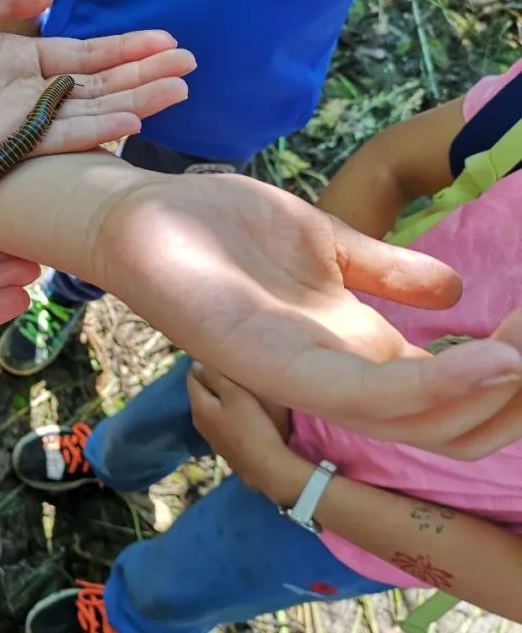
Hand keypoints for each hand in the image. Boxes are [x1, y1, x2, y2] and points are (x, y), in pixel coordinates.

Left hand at [0, 0, 193, 166]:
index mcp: (18, 57)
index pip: (84, 56)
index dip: (125, 50)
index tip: (166, 42)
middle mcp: (26, 92)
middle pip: (98, 86)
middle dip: (144, 76)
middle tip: (189, 68)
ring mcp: (18, 120)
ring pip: (88, 112)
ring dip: (134, 101)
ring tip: (178, 90)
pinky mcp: (3, 144)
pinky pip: (58, 137)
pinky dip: (95, 129)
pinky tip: (131, 119)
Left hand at [97, 173, 521, 457]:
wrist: (146, 212)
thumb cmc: (224, 226)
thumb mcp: (325, 243)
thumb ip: (386, 270)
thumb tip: (456, 293)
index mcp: (350, 343)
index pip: (445, 387)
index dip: (504, 375)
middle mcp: (333, 369)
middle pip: (442, 419)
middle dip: (510, 398)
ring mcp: (301, 372)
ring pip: (414, 419)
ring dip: (483, 398)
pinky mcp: (269, 364)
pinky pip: (362, 394)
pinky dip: (430, 388)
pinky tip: (487, 363)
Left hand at [187, 363, 307, 501]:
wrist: (265, 465)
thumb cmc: (251, 425)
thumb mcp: (235, 395)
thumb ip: (215, 377)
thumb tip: (196, 363)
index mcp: (198, 406)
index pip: (191, 377)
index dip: (203, 365)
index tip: (221, 359)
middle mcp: (197, 420)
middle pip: (200, 392)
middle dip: (211, 380)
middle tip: (232, 371)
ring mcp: (209, 434)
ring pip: (210, 406)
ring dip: (219, 396)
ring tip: (237, 388)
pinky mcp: (221, 443)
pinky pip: (218, 418)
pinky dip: (225, 410)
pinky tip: (240, 410)